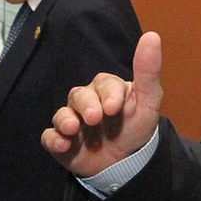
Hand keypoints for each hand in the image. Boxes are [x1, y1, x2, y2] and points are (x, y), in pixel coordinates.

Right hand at [42, 31, 163, 177]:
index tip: (114, 108)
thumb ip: (148, 71)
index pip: (104, 83)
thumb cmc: (136, 128)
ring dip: (65, 120)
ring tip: (72, 129)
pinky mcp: (61, 142)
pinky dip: (53, 139)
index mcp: (106, 90)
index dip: (108, 94)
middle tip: (95, 118)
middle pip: (79, 95)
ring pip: (62, 114)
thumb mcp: (148, 101)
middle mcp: (86, 103)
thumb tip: (151, 35)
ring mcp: (72, 122)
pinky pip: (49, 137)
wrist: (126, 165)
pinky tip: (63, 145)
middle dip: (86, 105)